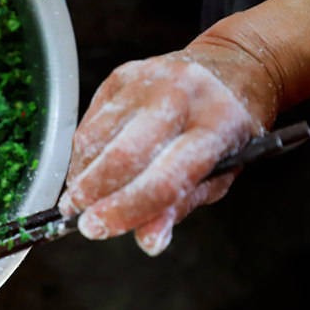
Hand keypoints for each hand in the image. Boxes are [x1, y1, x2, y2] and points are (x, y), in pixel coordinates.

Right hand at [59, 0, 309, 256]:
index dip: (125, 209)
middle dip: (91, 193)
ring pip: (95, 138)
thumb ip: (179, 206)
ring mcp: (147, 81)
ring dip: (81, 174)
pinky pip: (90, 121)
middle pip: (121, 156)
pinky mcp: (122, 75)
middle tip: (77, 215)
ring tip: (80, 195)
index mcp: (215, 128)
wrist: (231, 68)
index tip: (96, 229)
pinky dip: (83, 153)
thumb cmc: (227, 130)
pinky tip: (89, 167)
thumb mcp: (219, 174)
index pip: (164, 179)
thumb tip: (147, 241)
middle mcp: (179, 99)